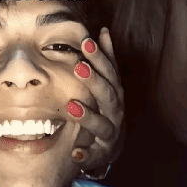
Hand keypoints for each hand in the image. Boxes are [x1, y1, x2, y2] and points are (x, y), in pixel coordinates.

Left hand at [67, 28, 124, 174]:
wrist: (112, 145)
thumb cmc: (106, 107)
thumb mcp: (108, 83)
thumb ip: (106, 59)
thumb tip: (104, 30)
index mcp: (114, 92)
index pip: (108, 72)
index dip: (99, 57)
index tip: (86, 41)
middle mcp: (115, 111)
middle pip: (107, 95)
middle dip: (94, 82)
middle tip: (79, 68)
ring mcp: (109, 133)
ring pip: (102, 125)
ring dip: (87, 116)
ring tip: (71, 106)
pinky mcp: (101, 153)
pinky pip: (93, 155)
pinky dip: (85, 154)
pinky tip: (75, 153)